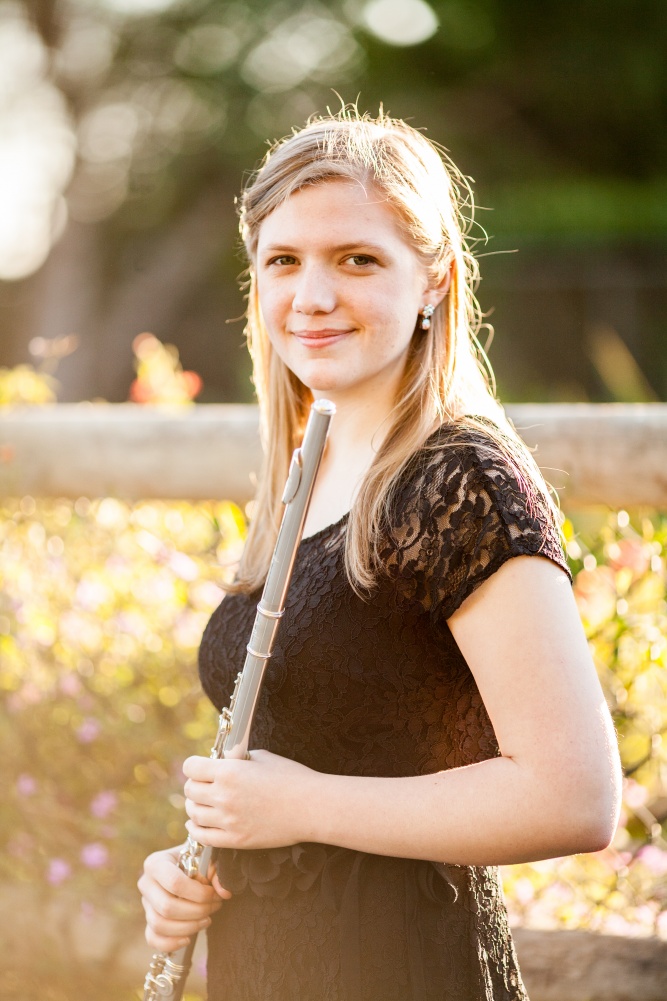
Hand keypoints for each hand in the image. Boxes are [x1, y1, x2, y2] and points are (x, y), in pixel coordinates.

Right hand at [138, 844, 229, 952]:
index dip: (198, 894)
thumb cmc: (197, 860)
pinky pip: (153, 939)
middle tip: (215, 906)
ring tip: (207, 919)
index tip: (214, 894)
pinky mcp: (148, 921)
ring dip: (188, 927)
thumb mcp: (207, 857)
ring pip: (160, 925)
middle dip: (196, 911)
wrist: (188, 865)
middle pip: (167, 907)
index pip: (175, 883)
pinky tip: (188, 938)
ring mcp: (145, 904)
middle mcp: (146, 883)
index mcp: (156, 863)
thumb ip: (216, 871)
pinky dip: (171, 943)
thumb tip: (223, 892)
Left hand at [183, 749, 316, 849]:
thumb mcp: (262, 757)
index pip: (190, 767)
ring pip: (193, 814)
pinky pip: (202, 837)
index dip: (194, 765)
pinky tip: (197, 824)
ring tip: (201, 803)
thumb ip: (237, 758)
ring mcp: (228, 821)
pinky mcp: (235, 840)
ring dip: (194, 806)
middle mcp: (224, 796)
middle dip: (194, 785)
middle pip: (190, 791)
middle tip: (202, 785)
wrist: (312, 807)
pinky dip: (195, 829)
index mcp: (229, 772)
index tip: (199, 767)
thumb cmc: (291, 777)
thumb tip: (222, 760)